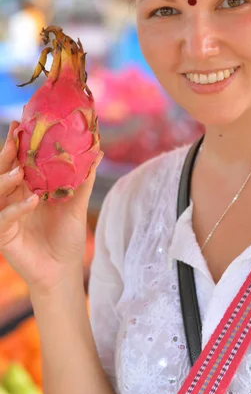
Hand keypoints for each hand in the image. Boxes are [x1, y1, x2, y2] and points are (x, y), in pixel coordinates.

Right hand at [0, 120, 102, 294]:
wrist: (62, 270)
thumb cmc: (67, 237)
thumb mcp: (78, 204)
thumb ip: (83, 179)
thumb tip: (98, 151)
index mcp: (27, 190)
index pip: (18, 162)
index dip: (17, 144)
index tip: (21, 123)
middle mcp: (13, 200)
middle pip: (3, 173)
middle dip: (6, 155)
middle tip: (14, 139)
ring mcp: (6, 217)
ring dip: (6, 180)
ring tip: (19, 171)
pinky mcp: (4, 235)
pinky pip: (3, 219)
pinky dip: (16, 209)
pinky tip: (31, 201)